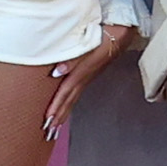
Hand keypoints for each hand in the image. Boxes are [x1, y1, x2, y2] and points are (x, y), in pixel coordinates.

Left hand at [46, 22, 136, 138]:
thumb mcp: (86, 45)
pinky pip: (76, 92)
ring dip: (63, 112)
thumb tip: (56, 72)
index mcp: (82, 72)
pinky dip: (68, 102)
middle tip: (48, 131)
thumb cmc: (100, 37)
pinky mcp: (89, 75)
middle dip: (59, 116)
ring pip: (73, 98)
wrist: (118, 34)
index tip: (48, 119)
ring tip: (55, 126)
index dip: (57, 106)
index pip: (66, 92)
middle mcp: (84, 78)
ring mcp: (87, 78)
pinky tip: (64, 107)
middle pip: (69, 100)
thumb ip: (72, 59)